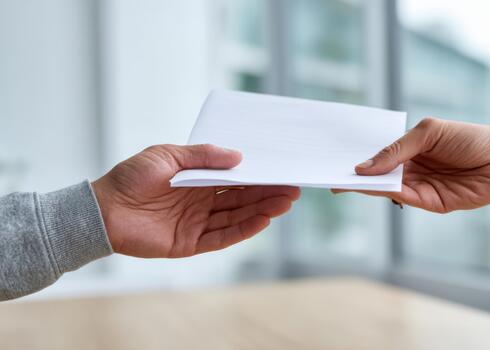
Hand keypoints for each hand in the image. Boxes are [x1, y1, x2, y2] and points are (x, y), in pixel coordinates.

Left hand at [92, 144, 299, 257]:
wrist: (102, 209)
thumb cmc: (131, 178)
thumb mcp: (167, 155)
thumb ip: (202, 155)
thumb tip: (238, 157)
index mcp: (198, 181)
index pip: (236, 180)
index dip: (259, 177)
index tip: (281, 172)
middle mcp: (202, 203)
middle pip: (242, 199)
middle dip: (268, 194)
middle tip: (293, 188)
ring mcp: (198, 224)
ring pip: (237, 217)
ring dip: (262, 210)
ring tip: (285, 202)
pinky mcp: (191, 244)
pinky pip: (222, 237)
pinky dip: (243, 230)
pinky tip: (262, 220)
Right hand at [334, 118, 489, 212]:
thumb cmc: (470, 138)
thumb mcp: (429, 132)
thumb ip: (397, 148)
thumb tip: (364, 168)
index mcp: (410, 151)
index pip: (378, 156)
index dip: (357, 158)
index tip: (333, 158)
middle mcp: (412, 170)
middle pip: (377, 175)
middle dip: (354, 175)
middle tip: (328, 172)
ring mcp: (419, 187)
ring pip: (385, 188)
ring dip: (364, 185)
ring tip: (341, 179)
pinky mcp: (430, 203)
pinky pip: (402, 197)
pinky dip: (384, 192)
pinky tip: (369, 185)